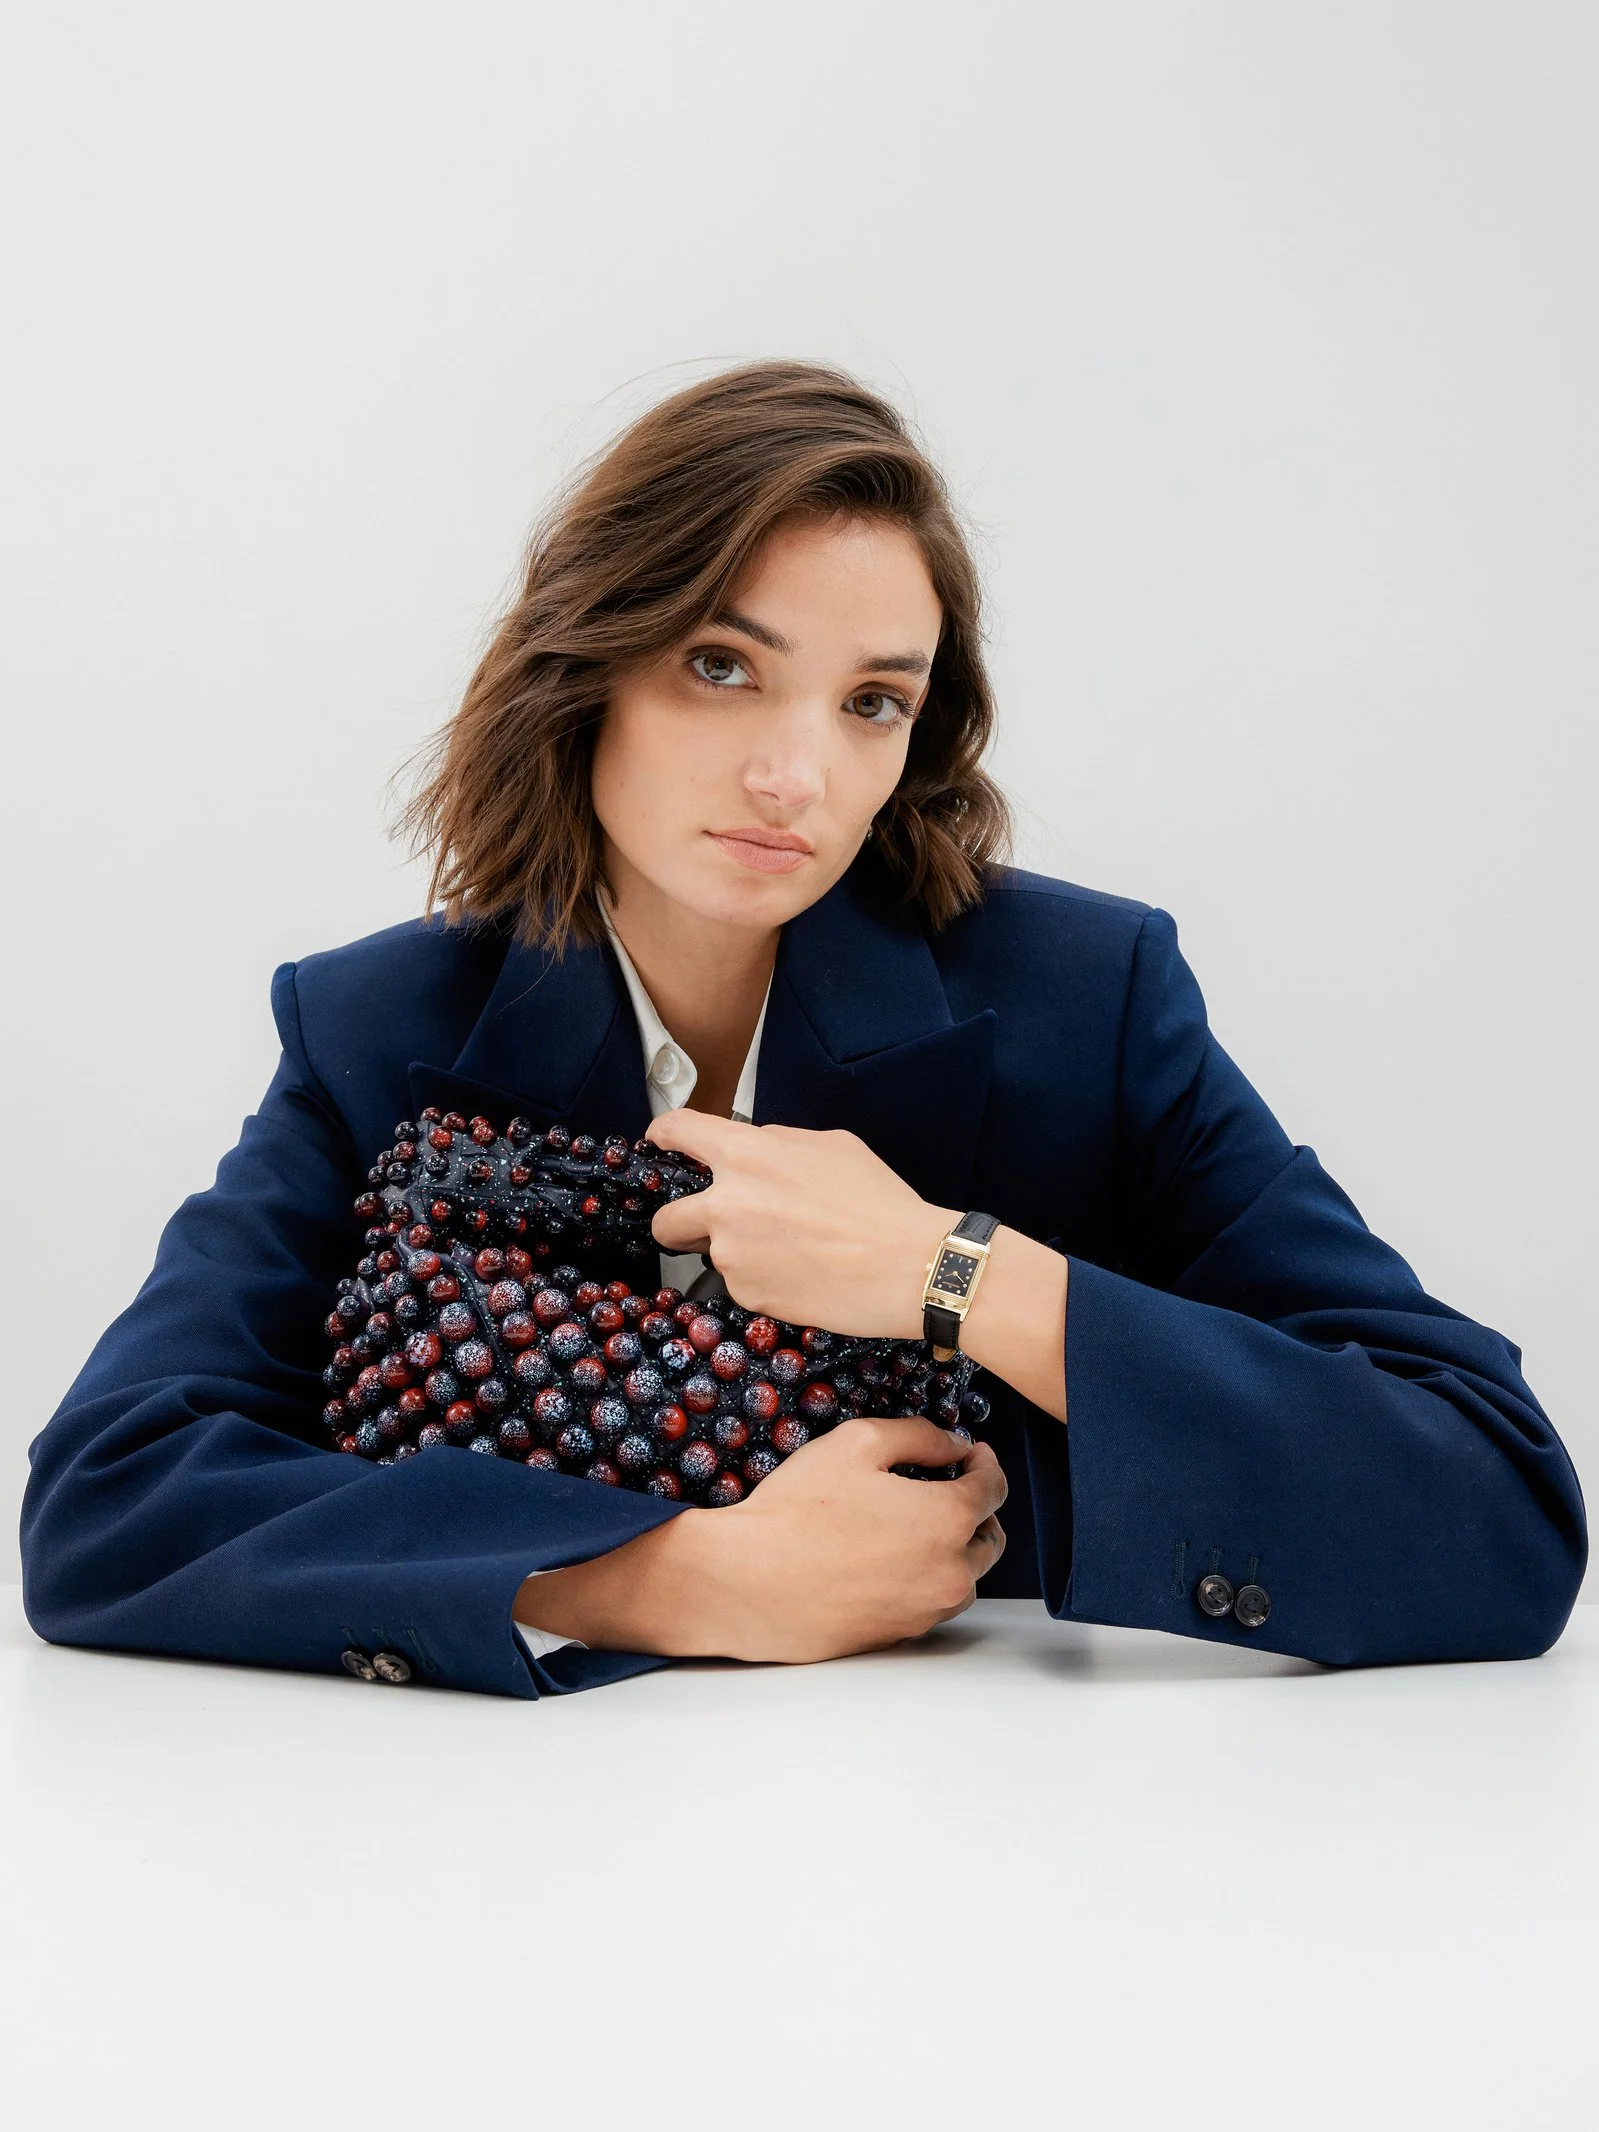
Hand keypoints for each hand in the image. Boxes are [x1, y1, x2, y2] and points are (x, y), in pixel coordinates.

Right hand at [513, 1417, 1008, 1663]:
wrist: (748, 1583)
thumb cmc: (797, 1510)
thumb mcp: (857, 1443)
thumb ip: (919, 1435)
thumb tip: (956, 1445)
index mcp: (948, 1518)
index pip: (995, 1488)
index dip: (986, 1464)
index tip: (972, 1454)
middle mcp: (950, 1571)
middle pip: (990, 1537)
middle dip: (976, 1508)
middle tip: (946, 1487)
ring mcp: (927, 1610)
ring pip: (965, 1575)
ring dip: (955, 1547)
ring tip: (915, 1525)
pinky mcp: (900, 1635)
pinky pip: (932, 1601)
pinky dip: (927, 1577)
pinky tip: (890, 1558)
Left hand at [644, 1109, 954, 1337]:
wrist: (910, 1267)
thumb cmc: (880, 1203)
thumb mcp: (831, 1145)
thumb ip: (778, 1143)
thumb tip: (754, 1149)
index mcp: (747, 1155)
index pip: (678, 1131)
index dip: (662, 1135)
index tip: (659, 1142)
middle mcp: (727, 1204)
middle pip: (667, 1218)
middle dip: (678, 1224)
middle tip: (705, 1227)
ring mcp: (733, 1255)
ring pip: (713, 1253)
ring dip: (738, 1252)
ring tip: (794, 1252)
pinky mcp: (748, 1295)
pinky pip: (742, 1283)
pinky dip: (764, 1280)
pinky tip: (804, 1274)